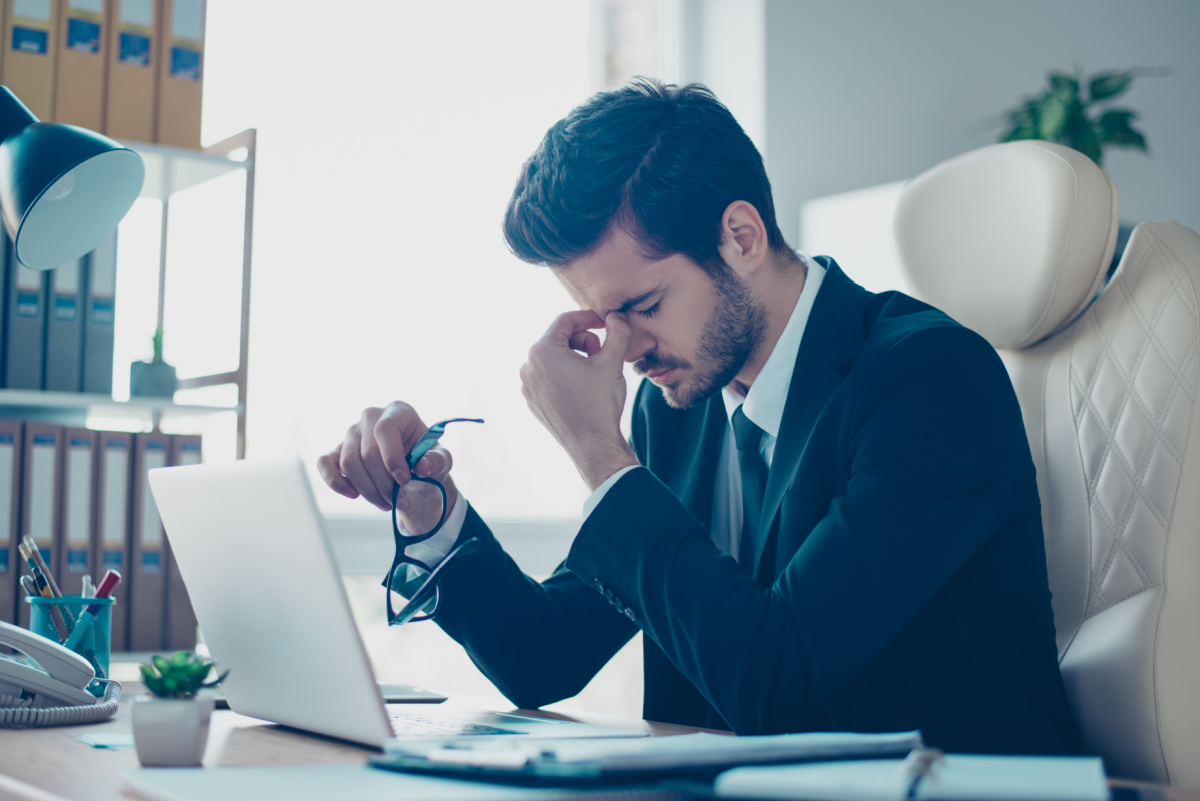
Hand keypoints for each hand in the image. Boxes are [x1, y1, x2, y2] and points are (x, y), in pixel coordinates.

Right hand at [316, 402, 456, 532]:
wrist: (412, 469)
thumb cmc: (426, 459)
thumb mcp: (441, 460)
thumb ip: (437, 461)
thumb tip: (421, 467)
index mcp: (398, 411)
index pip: (385, 429)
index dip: (392, 457)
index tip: (404, 480)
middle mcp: (370, 417)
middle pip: (367, 452)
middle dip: (384, 484)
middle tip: (400, 502)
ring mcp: (351, 433)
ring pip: (349, 463)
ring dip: (368, 490)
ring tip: (387, 504)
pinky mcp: (337, 450)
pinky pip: (324, 463)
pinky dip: (336, 482)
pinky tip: (354, 495)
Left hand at [519, 310, 638, 489]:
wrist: (592, 445)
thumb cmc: (600, 403)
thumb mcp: (612, 362)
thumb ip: (617, 332)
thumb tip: (616, 316)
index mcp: (542, 352)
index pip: (565, 320)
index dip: (588, 317)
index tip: (605, 322)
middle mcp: (528, 367)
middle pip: (559, 339)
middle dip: (583, 342)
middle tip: (603, 355)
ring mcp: (527, 386)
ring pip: (554, 358)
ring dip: (575, 358)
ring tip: (594, 373)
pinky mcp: (532, 401)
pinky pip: (549, 377)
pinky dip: (566, 375)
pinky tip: (583, 389)